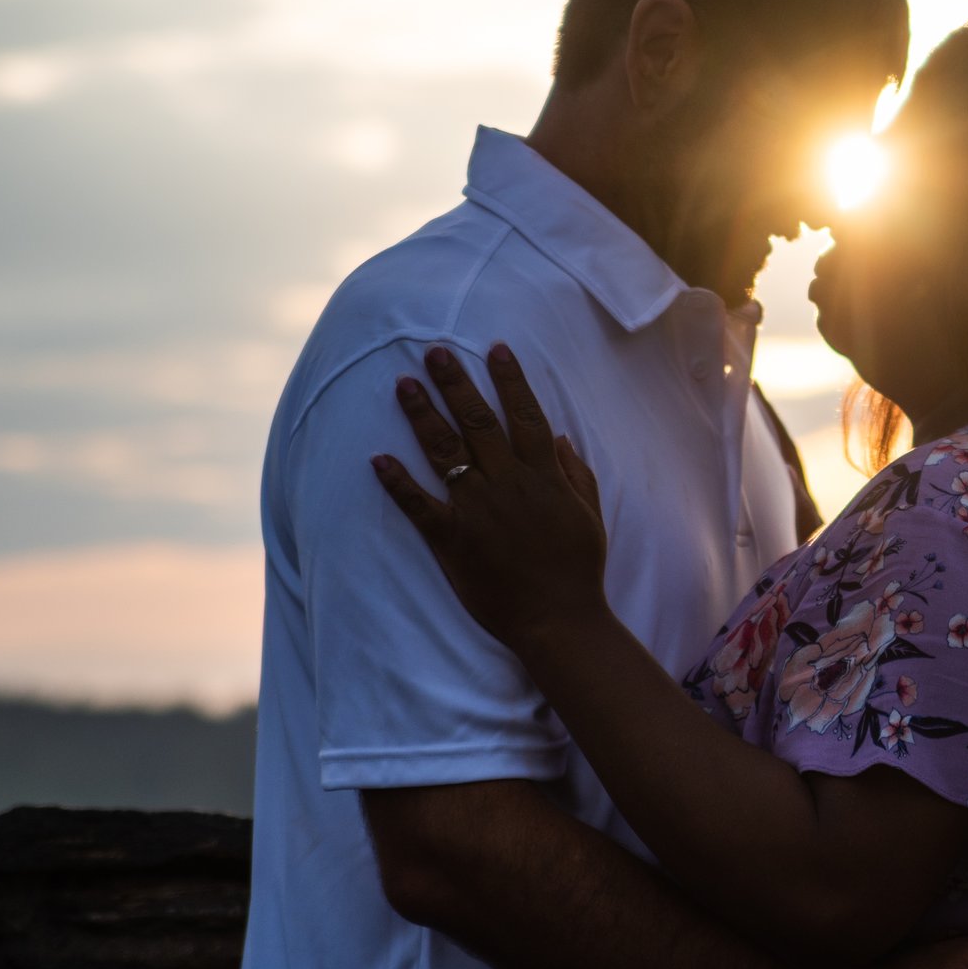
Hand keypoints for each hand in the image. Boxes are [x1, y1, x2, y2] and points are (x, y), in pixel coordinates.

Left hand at [371, 343, 612, 644]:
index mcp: (544, 476)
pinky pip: (420, 506)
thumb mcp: (590, 513)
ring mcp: (478, 511)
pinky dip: (398, 482)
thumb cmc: (578, 567)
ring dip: (423, 415)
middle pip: (478, 422)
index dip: (510, 380)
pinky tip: (377, 458)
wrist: (559, 619)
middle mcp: (508, 484)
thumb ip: (575, 473)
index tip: (494, 349)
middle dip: (456, 383)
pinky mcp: (453, 541)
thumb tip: (560, 437)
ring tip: (404, 384)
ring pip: (446, 452)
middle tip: (434, 351)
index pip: (525, 415)